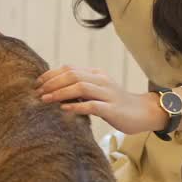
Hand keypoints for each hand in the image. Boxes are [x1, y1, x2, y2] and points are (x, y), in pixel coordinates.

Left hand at [36, 65, 166, 133]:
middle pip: (72, 75)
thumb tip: (53, 89)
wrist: (145, 112)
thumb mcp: (97, 91)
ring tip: (45, 99)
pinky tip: (64, 109)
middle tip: (37, 92)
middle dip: (52, 83)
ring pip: (81, 87)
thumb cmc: (116, 103)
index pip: (69, 68)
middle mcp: (101, 81)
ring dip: (60, 93)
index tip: (37, 83)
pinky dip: (76, 106)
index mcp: (96, 74)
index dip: (50, 74)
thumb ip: (80, 88)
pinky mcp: (113, 109)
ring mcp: (108, 94)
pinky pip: (92, 106)